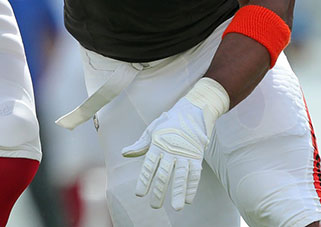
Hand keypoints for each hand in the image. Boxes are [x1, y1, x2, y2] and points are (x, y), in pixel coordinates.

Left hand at [122, 77, 228, 210]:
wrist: (191, 112)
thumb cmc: (168, 124)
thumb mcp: (152, 131)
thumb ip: (140, 145)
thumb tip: (124, 153)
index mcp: (157, 145)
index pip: (149, 166)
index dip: (144, 180)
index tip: (139, 194)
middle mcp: (171, 151)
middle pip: (164, 174)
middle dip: (158, 191)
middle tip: (154, 206)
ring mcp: (185, 154)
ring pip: (181, 176)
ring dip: (177, 192)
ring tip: (175, 208)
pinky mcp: (197, 156)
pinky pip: (195, 174)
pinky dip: (192, 187)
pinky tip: (188, 199)